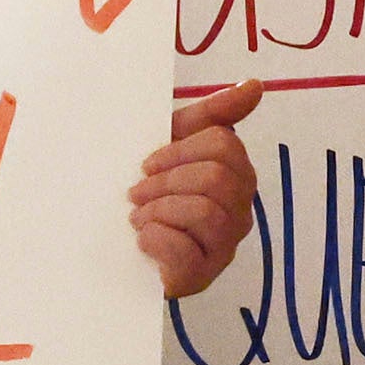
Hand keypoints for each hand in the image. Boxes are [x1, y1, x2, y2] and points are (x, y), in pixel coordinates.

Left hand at [128, 82, 259, 297]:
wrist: (109, 241)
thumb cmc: (148, 187)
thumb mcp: (173, 141)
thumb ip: (214, 114)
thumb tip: (255, 85)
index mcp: (235, 177)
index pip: (224, 146)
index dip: (178, 150)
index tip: (147, 164)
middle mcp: (239, 213)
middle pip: (217, 177)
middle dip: (166, 181)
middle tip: (136, 193)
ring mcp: (223, 248)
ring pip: (206, 212)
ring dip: (158, 210)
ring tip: (137, 217)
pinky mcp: (198, 279)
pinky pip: (186, 253)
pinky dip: (156, 240)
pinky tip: (143, 240)